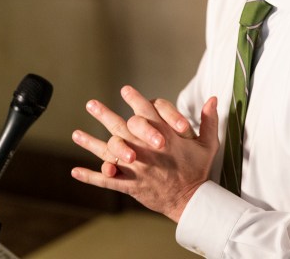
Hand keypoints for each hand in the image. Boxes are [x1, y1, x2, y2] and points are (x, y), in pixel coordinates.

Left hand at [71, 85, 218, 221]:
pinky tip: (75, 171)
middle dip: (105, 114)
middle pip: (122, 128)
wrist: (192, 200)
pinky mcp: (131, 185)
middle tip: (91, 104)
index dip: (136, 100)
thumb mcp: (208, 144)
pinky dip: (91, 176)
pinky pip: (108, 180)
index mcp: (164, 136)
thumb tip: (214, 98)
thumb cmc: (198, 170)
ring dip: (91, 143)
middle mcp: (147, 150)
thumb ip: (208, 120)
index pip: (148, 113)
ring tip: (76, 133)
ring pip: (110, 152)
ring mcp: (137, 168)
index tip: (125, 90)